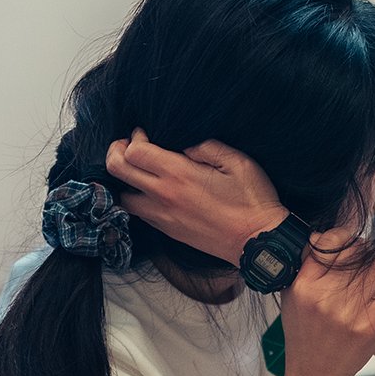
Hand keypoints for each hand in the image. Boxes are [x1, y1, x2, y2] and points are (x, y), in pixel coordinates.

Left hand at [106, 129, 286, 263]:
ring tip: (140, 173)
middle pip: (116, 170)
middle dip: (116, 152)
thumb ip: (207, 147)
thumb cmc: (252, 200)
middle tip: (129, 147)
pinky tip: (155, 192)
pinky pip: (140, 214)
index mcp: (178, 174)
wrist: (258, 241)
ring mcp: (163, 216)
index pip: (133, 152)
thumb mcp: (238, 162)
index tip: (145, 134)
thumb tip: (185, 147)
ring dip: (125, 181)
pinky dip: (139, 199)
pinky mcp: (169, 231)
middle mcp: (163, 195)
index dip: (134, 138)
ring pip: (122, 196)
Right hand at [279, 230, 374, 375]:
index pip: (328, 245)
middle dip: (366, 250)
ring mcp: (349, 311)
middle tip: (370, 254)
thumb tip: (323, 240)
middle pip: (356, 254)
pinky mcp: (370, 325)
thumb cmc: (304, 337)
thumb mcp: (292, 299)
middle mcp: (325, 297)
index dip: (344, 238)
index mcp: (304, 287)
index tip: (350, 241)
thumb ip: (305, 270)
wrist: (315, 374)